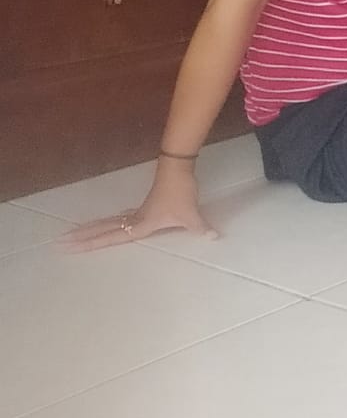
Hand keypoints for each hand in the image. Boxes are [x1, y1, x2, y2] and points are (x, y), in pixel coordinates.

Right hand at [59, 163, 217, 252]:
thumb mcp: (191, 215)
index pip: (111, 238)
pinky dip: (110, 221)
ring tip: (75, 232)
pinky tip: (111, 222)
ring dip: (92, 227)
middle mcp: (134, 219)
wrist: (178, 169)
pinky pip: (120, 216)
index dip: (90, 244)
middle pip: (103, 229)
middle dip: (82, 237)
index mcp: (140, 225)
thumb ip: (201, 228)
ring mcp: (138, 211)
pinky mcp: (144, 204)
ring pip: (109, 222)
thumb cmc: (181, 193)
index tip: (70, 247)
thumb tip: (215, 237)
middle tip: (60, 241)